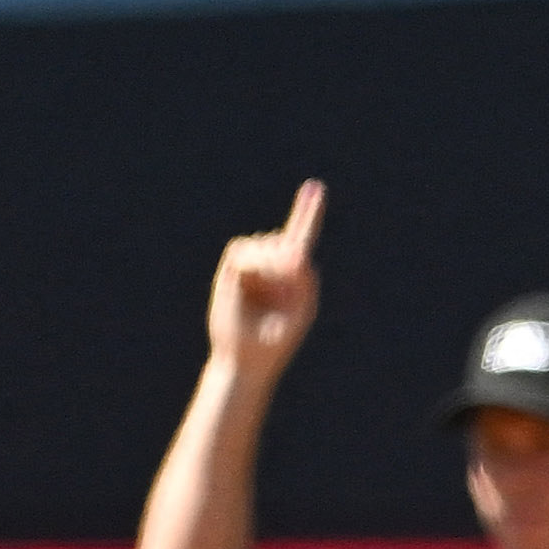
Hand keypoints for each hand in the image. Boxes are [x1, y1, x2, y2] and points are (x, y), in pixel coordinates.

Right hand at [206, 178, 322, 387]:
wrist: (245, 359)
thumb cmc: (275, 340)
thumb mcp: (299, 310)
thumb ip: (305, 281)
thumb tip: (298, 253)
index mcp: (295, 276)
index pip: (301, 238)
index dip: (308, 213)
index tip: (316, 188)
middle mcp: (273, 267)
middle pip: (283, 240)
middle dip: (286, 257)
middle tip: (290, 276)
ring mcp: (252, 267)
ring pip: (262, 243)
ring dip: (269, 260)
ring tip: (267, 288)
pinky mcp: (232, 270)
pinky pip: (241, 250)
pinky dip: (251, 260)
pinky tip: (249, 276)